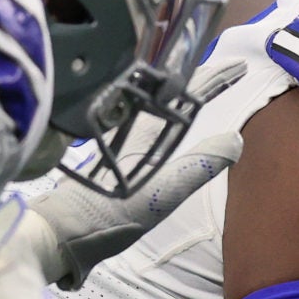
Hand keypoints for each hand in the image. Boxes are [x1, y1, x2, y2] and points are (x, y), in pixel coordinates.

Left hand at [21, 80, 242, 287]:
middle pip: (175, 96)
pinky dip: (168, 115)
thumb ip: (197, 168)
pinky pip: (149, 126)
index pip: (189, 96)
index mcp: (148, 134)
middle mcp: (134, 131)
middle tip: (229, 71)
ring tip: (207, 84)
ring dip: (185, 93)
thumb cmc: (107, 217)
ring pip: (160, 107)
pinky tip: (172, 118)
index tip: (239, 66)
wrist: (60, 232)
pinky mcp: (115, 159)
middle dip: (202, 80)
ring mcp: (124, 143)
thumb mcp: (160, 197)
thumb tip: (235, 139)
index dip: (215, 80)